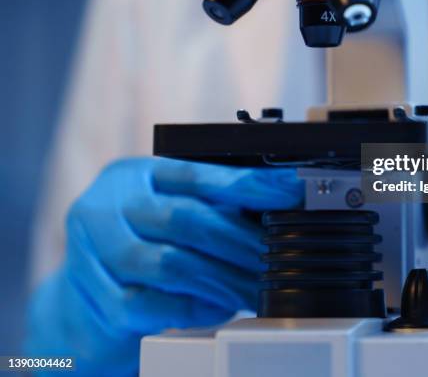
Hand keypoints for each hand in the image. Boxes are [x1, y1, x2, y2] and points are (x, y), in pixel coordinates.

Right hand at [26, 157, 302, 375]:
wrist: (83, 295)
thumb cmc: (139, 242)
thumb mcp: (168, 210)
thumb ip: (209, 205)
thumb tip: (275, 203)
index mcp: (134, 174)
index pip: (196, 174)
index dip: (247, 183)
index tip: (289, 190)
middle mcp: (108, 203)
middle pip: (185, 217)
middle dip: (239, 240)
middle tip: (275, 257)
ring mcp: (92, 247)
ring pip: (169, 263)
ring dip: (221, 278)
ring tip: (254, 287)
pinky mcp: (91, 293)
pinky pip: (149, 304)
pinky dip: (192, 307)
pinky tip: (219, 307)